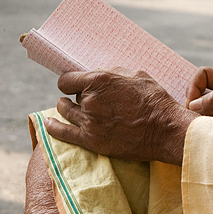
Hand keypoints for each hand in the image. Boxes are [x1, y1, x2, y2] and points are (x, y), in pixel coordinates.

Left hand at [45, 67, 196, 165]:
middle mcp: (90, 99)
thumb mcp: (135, 75)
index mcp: (99, 80)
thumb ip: (111, 72)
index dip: (70, 82)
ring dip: (66, 108)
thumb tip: (96, 74)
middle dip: (78, 96)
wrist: (165, 129)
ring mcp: (89, 121)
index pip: (67, 79)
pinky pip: (63, 133)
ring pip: (67, 112)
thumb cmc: (154, 99)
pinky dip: (53, 128)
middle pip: (71, 96)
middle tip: (90, 100)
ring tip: (67, 107)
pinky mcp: (92, 140)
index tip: (74, 85)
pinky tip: (47, 124)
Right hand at [185, 67, 212, 125]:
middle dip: (195, 104)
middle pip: (200, 89)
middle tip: (197, 120)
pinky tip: (211, 132)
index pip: (204, 74)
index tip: (191, 106)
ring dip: (199, 116)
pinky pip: (203, 115)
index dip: (194, 88)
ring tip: (209, 128)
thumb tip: (194, 103)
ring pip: (200, 104)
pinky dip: (202, 123)